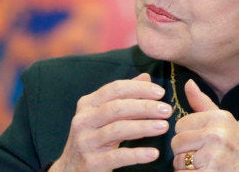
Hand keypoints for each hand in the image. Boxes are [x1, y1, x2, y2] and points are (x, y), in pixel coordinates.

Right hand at [50, 73, 171, 171]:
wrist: (71, 170)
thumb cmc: (94, 137)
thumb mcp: (105, 115)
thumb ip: (124, 96)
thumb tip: (146, 77)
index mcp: (87, 104)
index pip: (115, 89)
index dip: (139, 89)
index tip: (161, 92)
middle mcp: (83, 120)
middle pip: (116, 107)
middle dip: (145, 106)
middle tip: (167, 110)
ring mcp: (85, 141)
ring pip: (117, 130)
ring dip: (144, 126)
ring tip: (165, 126)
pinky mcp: (91, 162)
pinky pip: (118, 156)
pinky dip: (137, 154)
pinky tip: (154, 153)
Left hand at [171, 80, 238, 170]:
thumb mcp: (226, 123)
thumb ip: (203, 104)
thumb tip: (188, 82)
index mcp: (219, 118)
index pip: (180, 124)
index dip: (187, 136)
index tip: (203, 143)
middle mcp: (217, 134)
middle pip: (176, 143)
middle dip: (185, 153)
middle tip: (204, 158)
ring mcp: (214, 155)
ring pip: (178, 161)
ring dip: (187, 168)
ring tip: (207, 166)